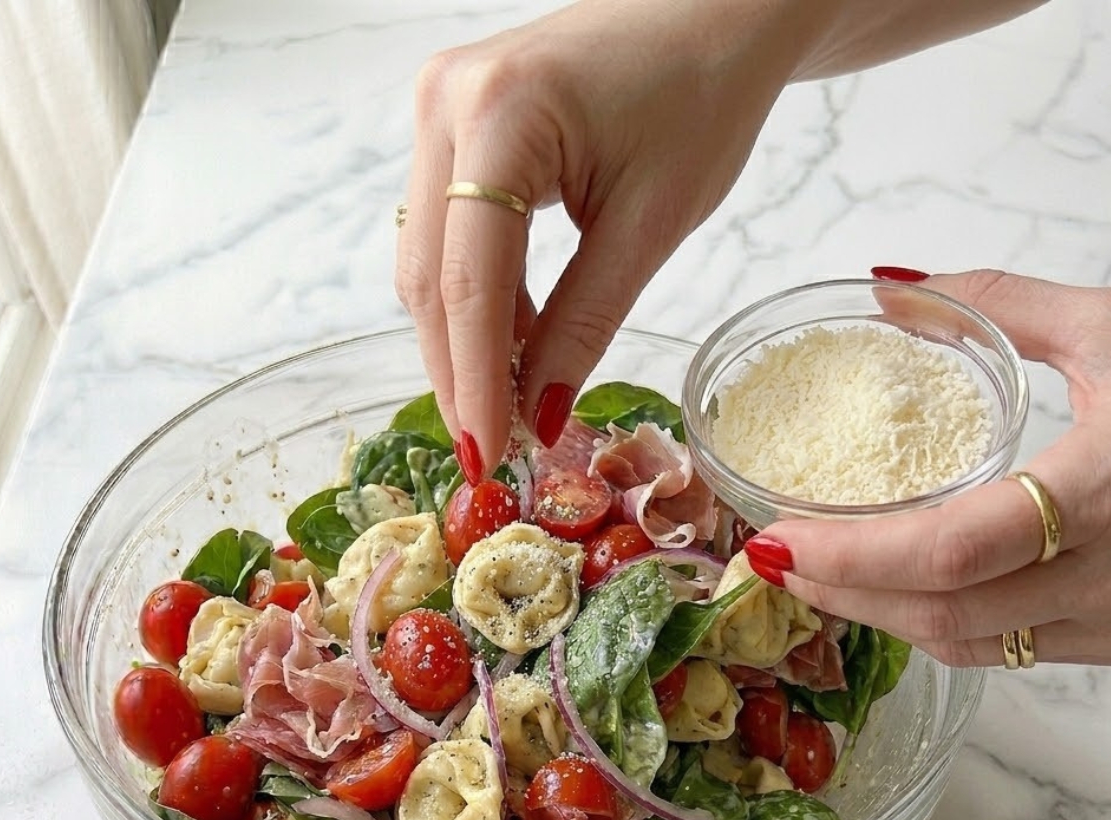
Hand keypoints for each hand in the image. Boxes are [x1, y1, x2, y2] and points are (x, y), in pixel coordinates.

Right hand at [395, 0, 801, 475]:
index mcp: (500, 115)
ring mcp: (438, 110)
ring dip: (464, 341)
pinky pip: (448, 235)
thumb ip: (584, 323)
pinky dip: (478, 299)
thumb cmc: (701, 97)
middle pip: (432, 276)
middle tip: (490, 448)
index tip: (488, 455)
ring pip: (429, 262)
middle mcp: (446, 104)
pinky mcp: (450, 128)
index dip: (474, 380)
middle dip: (458, 371)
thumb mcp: (650, 225)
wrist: (710, 15)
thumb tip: (534, 414)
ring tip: (509, 403)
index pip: (470, 280)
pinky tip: (515, 342)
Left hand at [748, 270, 1110, 666]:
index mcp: (1109, 494)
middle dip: (841, 592)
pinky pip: (1002, 648)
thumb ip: (1006, 307)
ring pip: (966, 645)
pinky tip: (895, 587)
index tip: (776, 539)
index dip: (851, 557)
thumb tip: (894, 285)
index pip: (950, 554)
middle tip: (775, 558)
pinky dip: (933, 622)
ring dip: (879, 616)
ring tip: (817, 572)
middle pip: (940, 616)